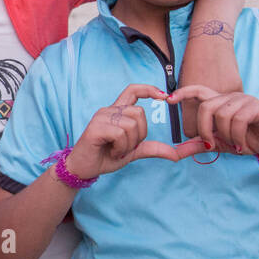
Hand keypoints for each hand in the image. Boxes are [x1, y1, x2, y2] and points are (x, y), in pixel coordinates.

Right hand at [66, 84, 210, 179]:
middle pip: (139, 112)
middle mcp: (109, 110)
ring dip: (129, 144)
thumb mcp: (133, 152)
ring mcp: (101, 117)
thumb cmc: (104, 157)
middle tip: (126, 147)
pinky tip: (112, 152)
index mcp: (117, 112)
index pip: (133, 90)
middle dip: (140, 134)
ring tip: (117, 151)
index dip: (149, 89)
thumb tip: (176, 154)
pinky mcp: (96, 128)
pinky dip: (121, 147)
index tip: (164, 96)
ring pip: (131, 124)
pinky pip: (120, 133)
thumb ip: (152, 149)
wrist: (83, 169)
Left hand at [169, 85, 258, 155]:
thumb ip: (199, 145)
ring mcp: (244, 99)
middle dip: (205, 129)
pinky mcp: (257, 106)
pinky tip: (243, 146)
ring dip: (226, 136)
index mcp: (220, 103)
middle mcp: (230, 97)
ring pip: (222, 115)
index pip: (198, 91)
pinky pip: (238, 120)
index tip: (168, 100)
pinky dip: (237, 137)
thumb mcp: (220, 144)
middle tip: (212, 144)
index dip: (183, 93)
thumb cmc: (249, 140)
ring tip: (235, 145)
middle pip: (206, 107)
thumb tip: (175, 153)